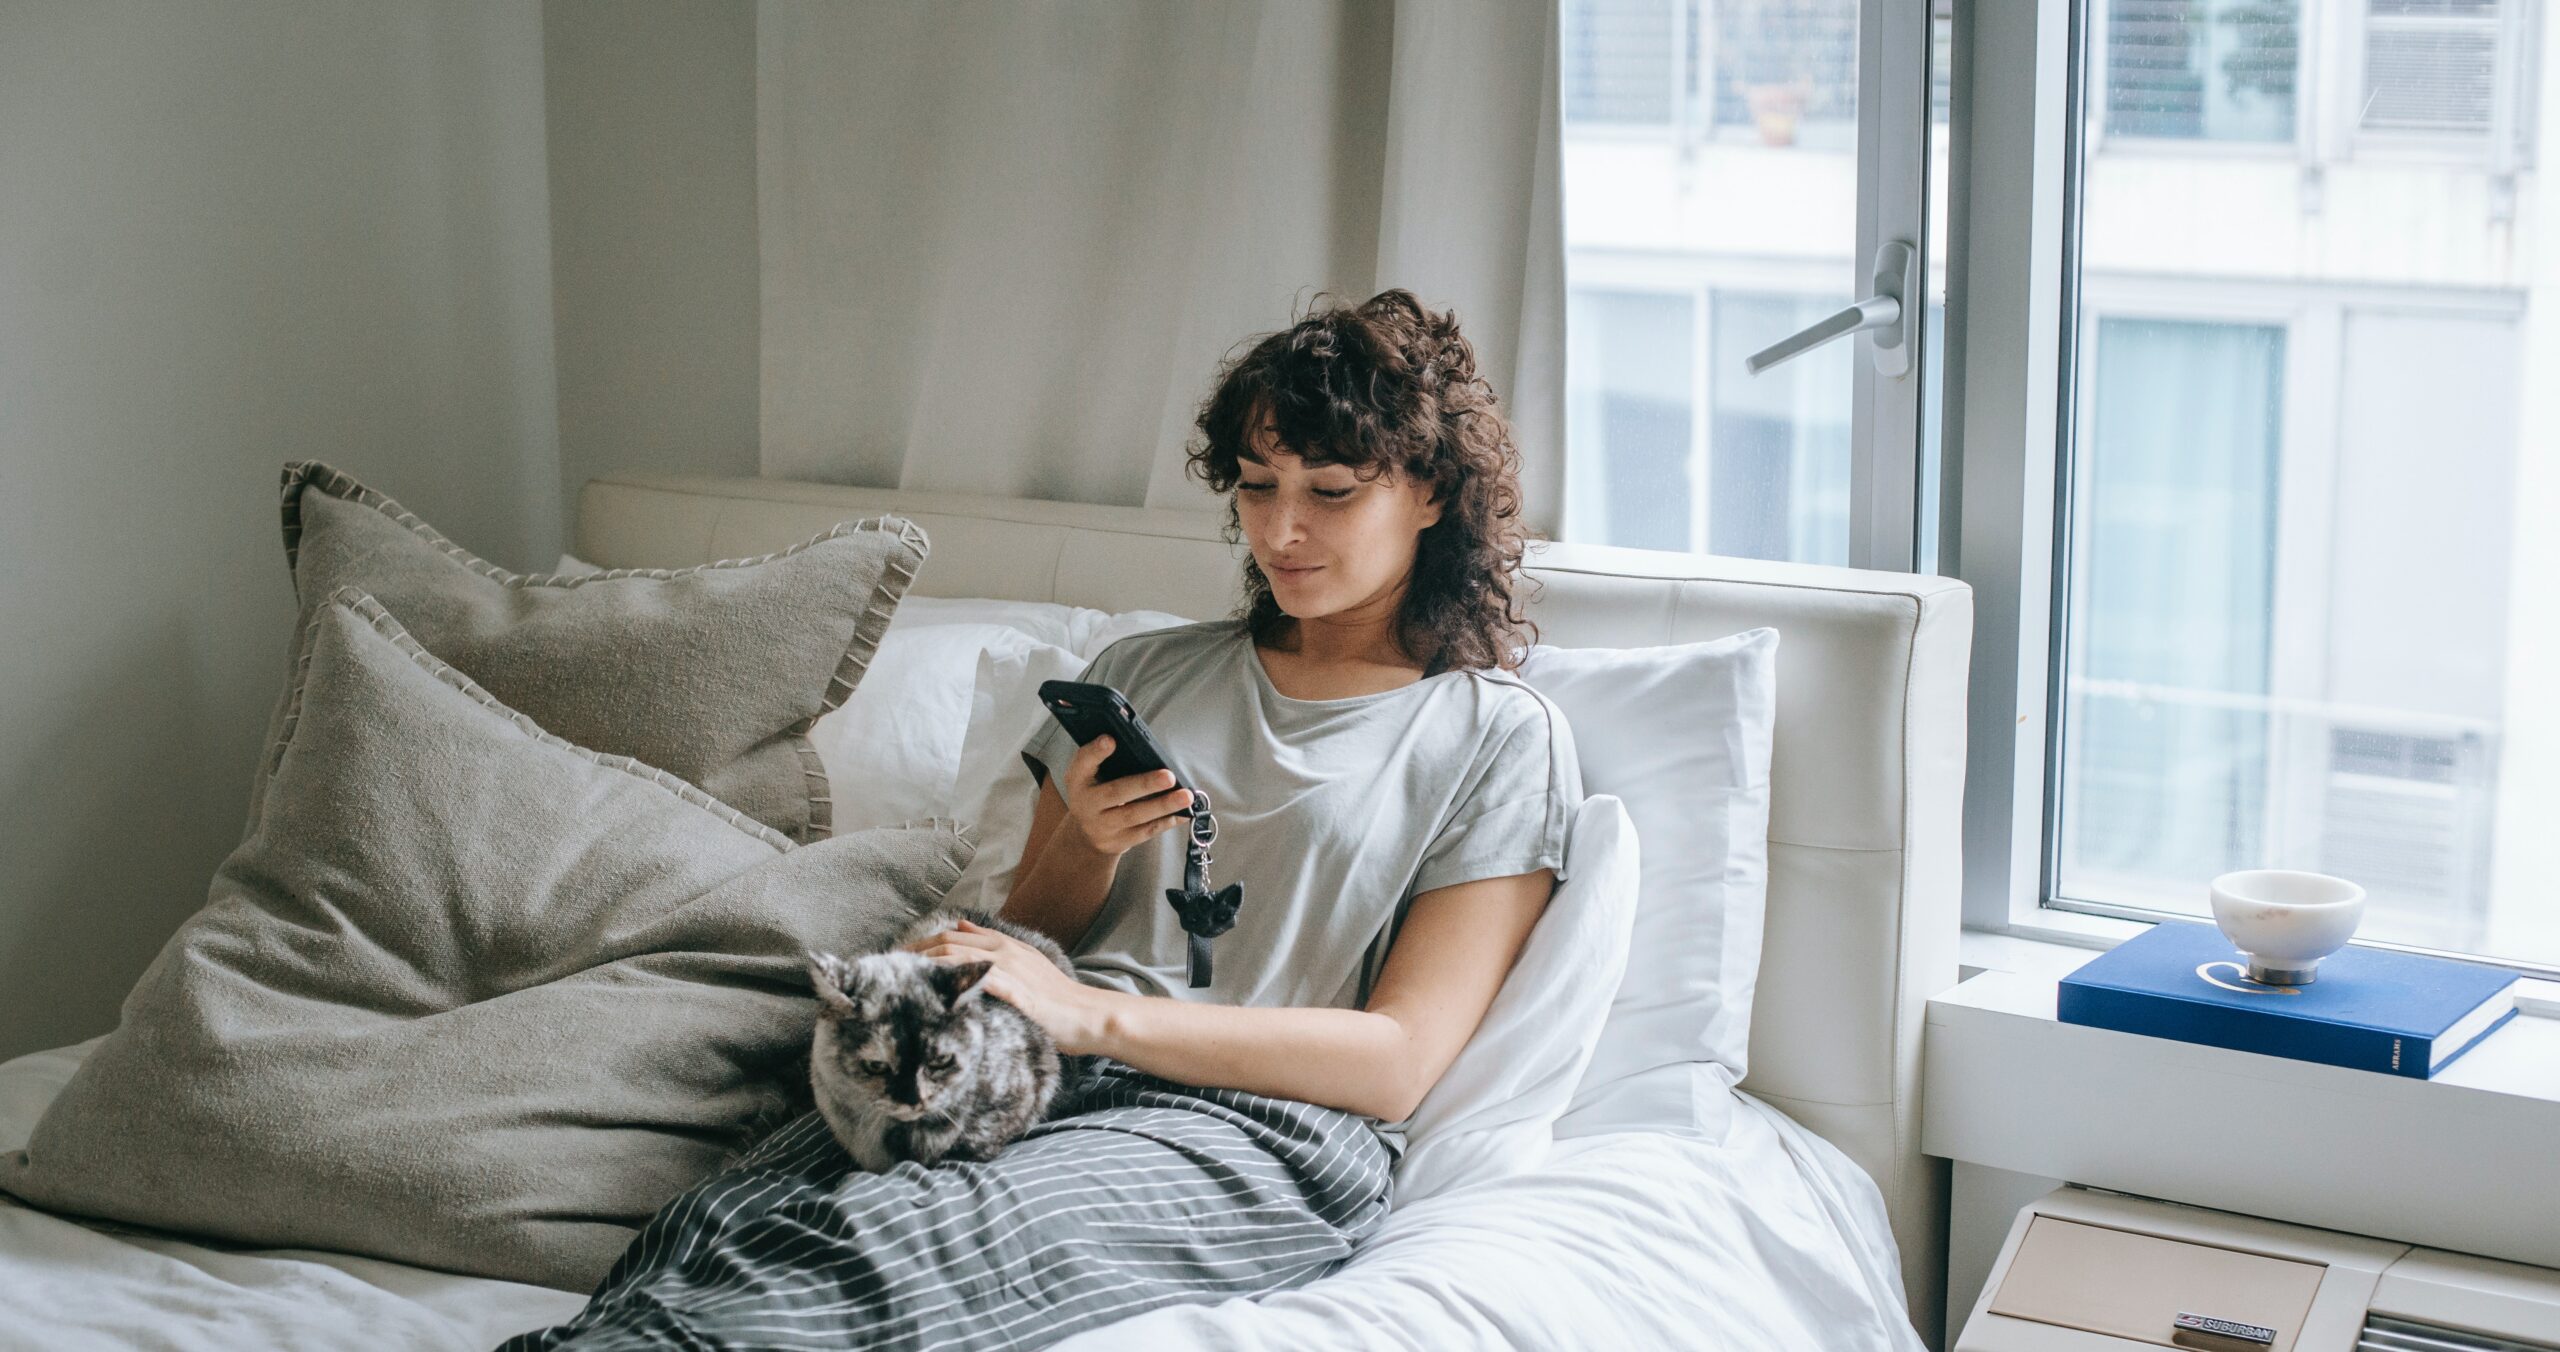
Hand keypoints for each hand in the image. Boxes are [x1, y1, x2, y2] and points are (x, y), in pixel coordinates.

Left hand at [904, 919, 1110, 1055]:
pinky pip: (976, 980)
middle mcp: (1003, 950)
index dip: (921, 944)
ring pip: (956, 956)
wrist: (1087, 1015)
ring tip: (899, 978)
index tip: (897, 958)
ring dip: (924, 964)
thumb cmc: (1055, 996)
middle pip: (947, 943)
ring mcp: (1009, 969)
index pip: (951, 936)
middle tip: (887, 969)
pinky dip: (951, 980)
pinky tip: (931, 991)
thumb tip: (960, 924)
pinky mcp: (1014, 991)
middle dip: (913, 953)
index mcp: (1004, 943)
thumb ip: (991, 942)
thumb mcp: (1024, 961)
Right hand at [1059, 735, 1191, 858]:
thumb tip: (1140, 746)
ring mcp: (1103, 826)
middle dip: (1145, 784)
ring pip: (1135, 816)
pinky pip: (1145, 832)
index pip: (1083, 762)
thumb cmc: (1094, 793)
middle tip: (1169, 776)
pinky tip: (1184, 813)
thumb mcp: (1088, 775)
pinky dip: (1166, 822)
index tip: (1110, 740)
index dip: (1096, 752)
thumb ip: (1104, 759)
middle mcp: (1087, 804)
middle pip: (1116, 793)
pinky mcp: (1119, 842)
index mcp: (1079, 779)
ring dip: (1163, 805)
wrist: (1084, 835)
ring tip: (1186, 796)